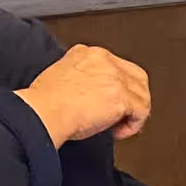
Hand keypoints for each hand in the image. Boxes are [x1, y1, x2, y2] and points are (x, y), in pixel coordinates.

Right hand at [18, 44, 149, 145]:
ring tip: (118, 126)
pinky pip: (141, 111)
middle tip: (123, 116)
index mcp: (87, 53)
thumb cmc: (45, 103)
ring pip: (142, 94)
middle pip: (137, 77)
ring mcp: (114, 77)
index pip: (117, 67)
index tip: (110, 105)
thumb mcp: (62, 78)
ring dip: (134, 114)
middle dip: (134, 98)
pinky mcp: (121, 96)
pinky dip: (133, 125)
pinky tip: (118, 132)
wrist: (43, 111)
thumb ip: (82, 80)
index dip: (118, 88)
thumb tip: (95, 97)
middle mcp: (103, 61)